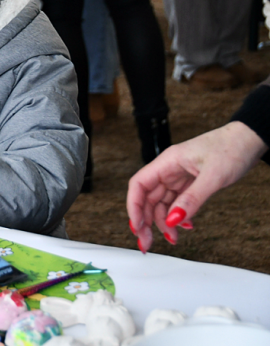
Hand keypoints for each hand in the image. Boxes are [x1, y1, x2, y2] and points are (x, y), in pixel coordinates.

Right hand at [127, 122, 266, 252]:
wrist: (249, 141)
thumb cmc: (231, 148)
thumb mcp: (213, 176)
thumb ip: (192, 199)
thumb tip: (173, 220)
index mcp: (168, 162)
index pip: (139, 185)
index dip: (134, 207)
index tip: (137, 227)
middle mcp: (169, 170)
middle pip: (147, 198)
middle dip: (146, 221)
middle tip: (148, 242)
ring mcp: (178, 177)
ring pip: (161, 204)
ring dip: (163, 223)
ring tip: (174, 238)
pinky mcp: (188, 184)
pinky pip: (176, 204)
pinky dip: (178, 217)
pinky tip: (186, 226)